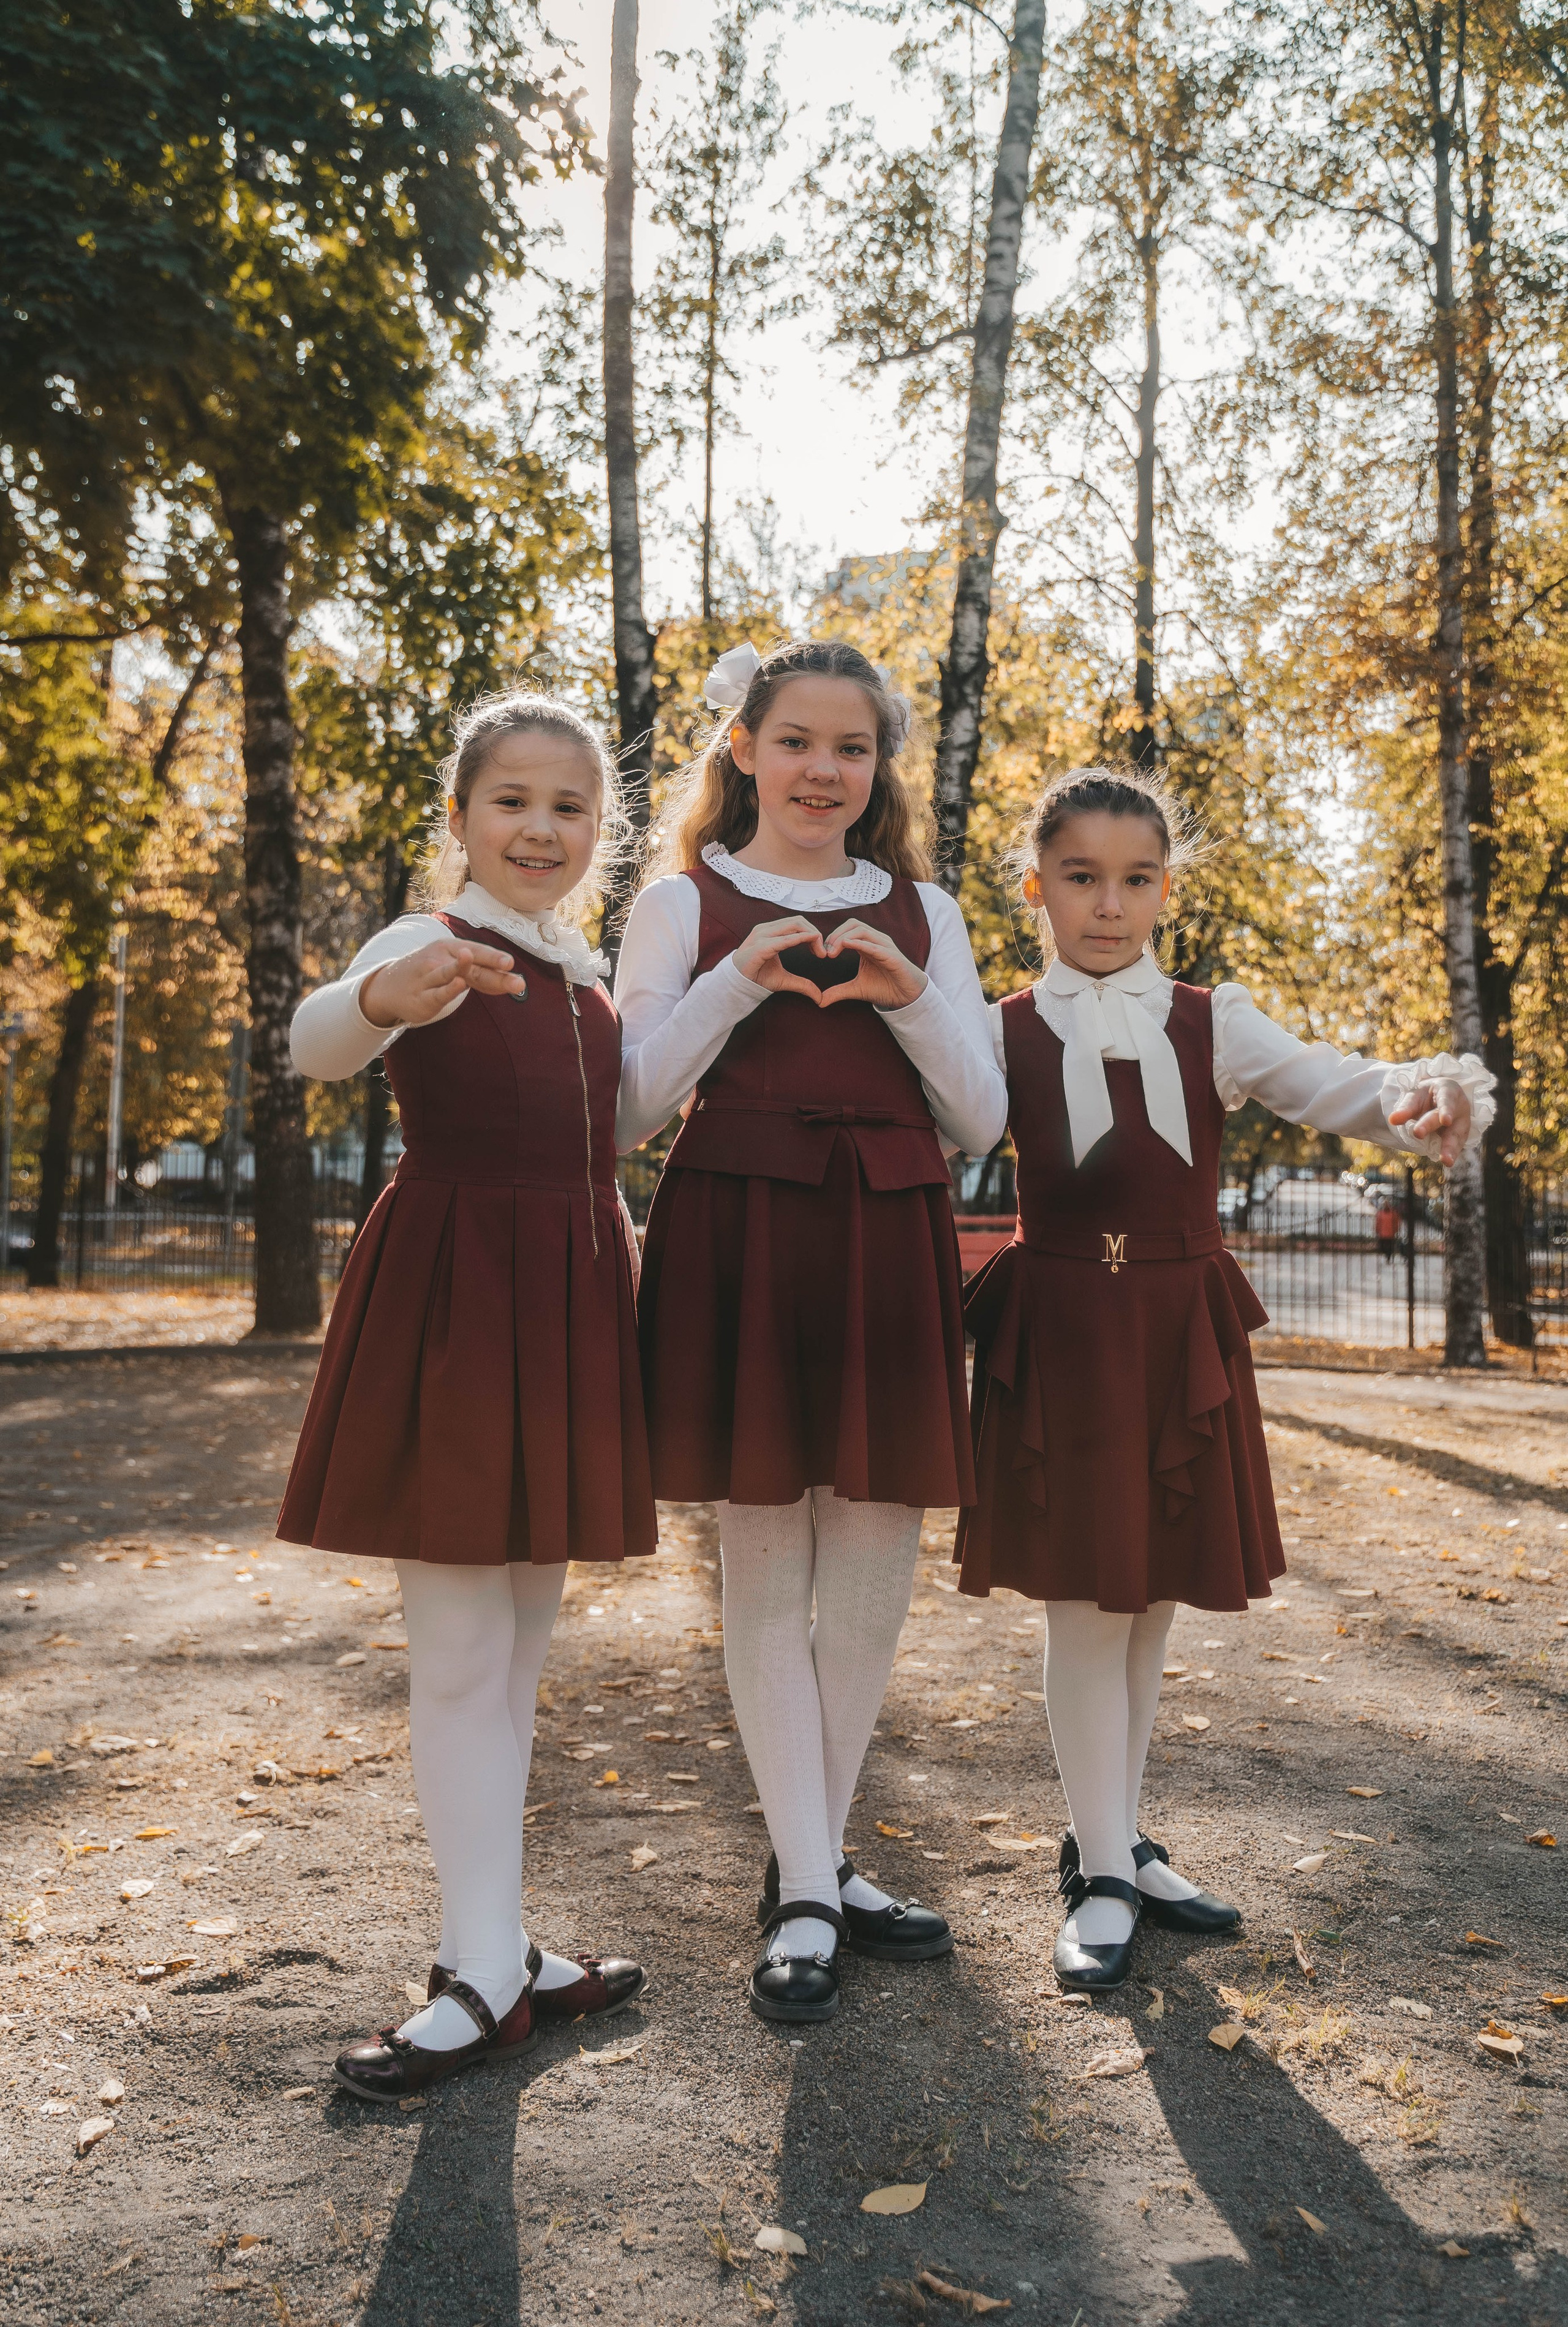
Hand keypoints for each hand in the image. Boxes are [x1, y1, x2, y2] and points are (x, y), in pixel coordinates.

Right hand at [359, 939, 523, 1028]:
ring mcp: (429, 977)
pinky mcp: (422, 997)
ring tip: (472, 959)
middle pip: (471, 965)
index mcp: (450, 947)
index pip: (477, 952)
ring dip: (463, 967)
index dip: (493, 958)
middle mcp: (440, 958)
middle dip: (493, 971)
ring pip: (451, 973)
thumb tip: (513, 980)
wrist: (389, 987)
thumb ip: (482, 975)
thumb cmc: (430, 975)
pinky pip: (437, 992)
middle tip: (514, 976)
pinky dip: (448, 989)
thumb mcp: (455, 969)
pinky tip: (459, 984)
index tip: (510, 964)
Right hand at [732, 915, 835, 1002]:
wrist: (737, 985)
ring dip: (811, 935)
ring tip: (819, 952)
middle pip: (798, 921)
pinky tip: (810, 943)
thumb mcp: (784, 980)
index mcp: (771, 932)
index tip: (821, 951)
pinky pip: (784, 939)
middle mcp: (767, 929)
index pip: (797, 923)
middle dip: (815, 933)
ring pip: (794, 924)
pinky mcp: (760, 947)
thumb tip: (819, 996)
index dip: (813, 933)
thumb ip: (802, 984)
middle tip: (823, 952)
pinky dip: (800, 939)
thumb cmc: (757, 977)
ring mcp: (762, 936)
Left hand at [817, 918, 928, 1010]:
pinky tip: (847, 945)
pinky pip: (874, 945)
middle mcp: (876, 941)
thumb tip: (820, 1001)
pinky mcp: (892, 955)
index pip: (847, 929)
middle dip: (836, 934)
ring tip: (833, 952)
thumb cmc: (886, 988)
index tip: (823, 953)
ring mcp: (884, 946)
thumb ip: (838, 991)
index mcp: (867, 944)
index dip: (833, 937)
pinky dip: (860, 943)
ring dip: (844, 937)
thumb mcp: (857, 989)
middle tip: (826, 951)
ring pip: (862, 930)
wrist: (907, 997)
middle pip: (853, 924)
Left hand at [1388, 1078, 1471, 1166]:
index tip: (1446, 1121)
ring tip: (1447, 1161)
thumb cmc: (1426, 1096)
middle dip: (1436, 1130)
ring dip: (1451, 1149)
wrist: (1438, 1097)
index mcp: (1449, 1091)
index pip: (1447, 1100)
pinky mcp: (1460, 1135)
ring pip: (1457, 1136)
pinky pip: (1456, 1145)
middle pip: (1449, 1121)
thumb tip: (1392, 1120)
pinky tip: (1448, 1161)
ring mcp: (1462, 1122)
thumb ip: (1406, 1108)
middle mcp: (1460, 1107)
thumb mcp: (1415, 1096)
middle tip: (1422, 1137)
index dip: (1447, 1110)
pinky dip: (1452, 1153)